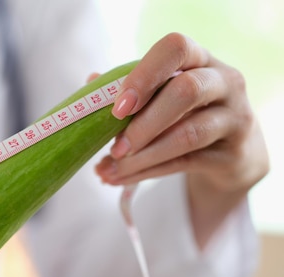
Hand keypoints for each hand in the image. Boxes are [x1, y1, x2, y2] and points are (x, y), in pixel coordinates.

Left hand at [95, 32, 268, 246]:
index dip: (143, 75)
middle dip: (143, 123)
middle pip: (186, 91)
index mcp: (199, 59)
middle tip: (115, 147)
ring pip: (188, 134)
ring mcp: (234, 117)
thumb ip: (130, 88)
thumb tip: (91, 82)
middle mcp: (224, 81)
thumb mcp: (162, 95)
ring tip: (110, 169)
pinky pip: (186, 162)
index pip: (176, 48)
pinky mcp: (232, 153)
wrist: (232, 152)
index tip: (118, 106)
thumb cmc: (185, 113)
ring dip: (142, 155)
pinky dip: (147, 172)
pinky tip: (120, 179)